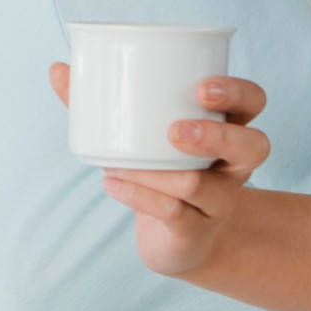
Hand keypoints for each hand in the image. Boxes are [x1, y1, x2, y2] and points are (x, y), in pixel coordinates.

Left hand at [49, 63, 271, 276]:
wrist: (178, 241)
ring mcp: (218, 201)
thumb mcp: (137, 137)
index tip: (201, 87)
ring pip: (201, 185)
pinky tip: (111, 185)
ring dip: (158, 172)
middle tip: (175, 131)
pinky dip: (139, 197)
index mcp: (228, 130)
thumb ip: (100, 104)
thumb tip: (57, 69)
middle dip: (216, 136)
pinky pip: (174, 215)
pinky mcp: (195, 231)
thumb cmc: (159, 172)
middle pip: (253, 146)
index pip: (252, 103)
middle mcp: (233, 166)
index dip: (236, 93)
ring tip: (119, 162)